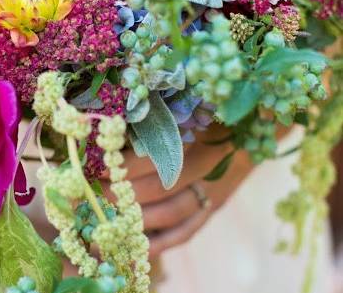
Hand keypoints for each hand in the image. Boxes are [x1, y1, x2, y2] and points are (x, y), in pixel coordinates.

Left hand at [102, 125, 254, 257]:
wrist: (255, 127)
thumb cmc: (214, 111)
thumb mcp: (190, 105)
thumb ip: (159, 116)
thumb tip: (114, 127)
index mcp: (203, 134)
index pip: (159, 156)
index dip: (127, 164)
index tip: (100, 165)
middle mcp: (210, 166)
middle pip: (162, 186)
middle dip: (124, 192)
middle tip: (94, 192)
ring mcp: (213, 190)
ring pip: (172, 212)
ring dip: (136, 217)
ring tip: (107, 215)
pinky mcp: (214, 206)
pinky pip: (187, 230)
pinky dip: (161, 242)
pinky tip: (135, 246)